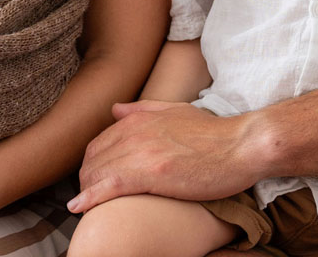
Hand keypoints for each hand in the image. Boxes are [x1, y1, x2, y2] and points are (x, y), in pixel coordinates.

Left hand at [70, 100, 259, 212]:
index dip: (92, 162)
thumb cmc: (213, 133)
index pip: (100, 141)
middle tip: (87, 194)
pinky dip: (91, 197)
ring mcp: (142, 151)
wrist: (240, 145)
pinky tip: (78, 207)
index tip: (92, 178)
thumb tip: (114, 110)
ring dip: (86, 190)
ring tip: (83, 204)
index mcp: (139, 118)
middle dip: (86, 177)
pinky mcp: (152, 172)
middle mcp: (135, 130)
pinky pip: (111, 186)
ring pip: (98, 172)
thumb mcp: (175, 111)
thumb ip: (142, 109)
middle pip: (94, 157)